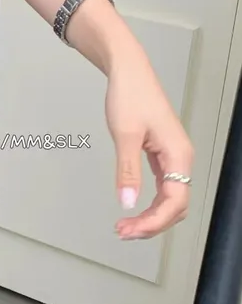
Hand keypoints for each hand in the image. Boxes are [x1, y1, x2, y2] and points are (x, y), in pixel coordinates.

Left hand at [105, 50, 193, 239]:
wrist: (128, 71)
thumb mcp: (125, 134)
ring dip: (151, 216)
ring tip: (125, 225)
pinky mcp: (162, 154)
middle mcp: (181, 158)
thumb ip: (127, 171)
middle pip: (176, 205)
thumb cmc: (130, 96)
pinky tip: (133, 209)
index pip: (174, 202)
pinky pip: (164, 187)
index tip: (129, 229)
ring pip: (170, 198)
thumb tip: (128, 203)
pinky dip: (150, 202)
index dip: (154, 222)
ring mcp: (172, 157)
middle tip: (122, 231)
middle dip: (152, 224)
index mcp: (178, 155)